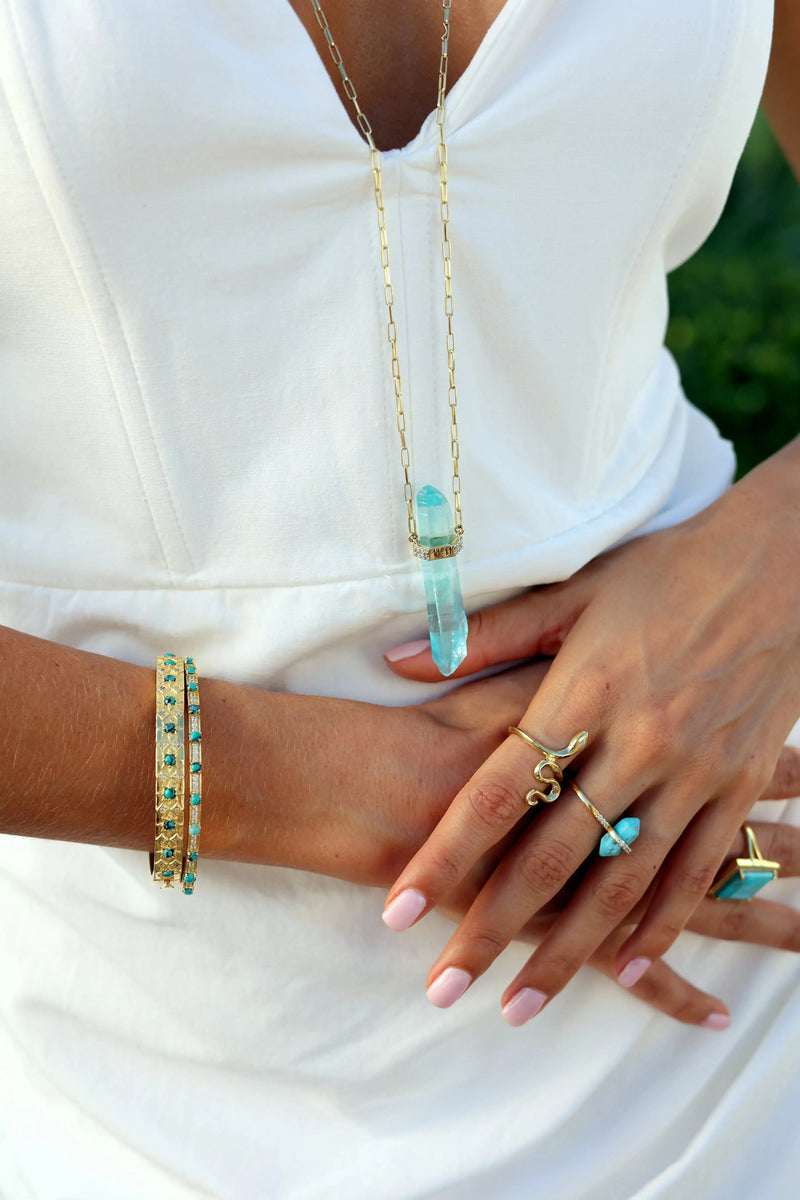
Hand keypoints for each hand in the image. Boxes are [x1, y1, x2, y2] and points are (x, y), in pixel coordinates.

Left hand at [381, 449, 799, 1021]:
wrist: (780, 565)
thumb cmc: (666, 572)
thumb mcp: (573, 591)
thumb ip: (485, 636)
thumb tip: (397, 658)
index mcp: (584, 691)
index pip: (498, 791)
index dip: (445, 856)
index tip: (400, 912)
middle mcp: (636, 742)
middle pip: (550, 857)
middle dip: (491, 931)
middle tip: (445, 990)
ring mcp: (692, 771)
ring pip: (621, 883)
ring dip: (568, 952)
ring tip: (520, 1006)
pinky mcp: (735, 784)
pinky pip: (695, 871)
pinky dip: (659, 924)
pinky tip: (624, 967)